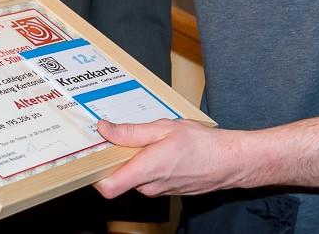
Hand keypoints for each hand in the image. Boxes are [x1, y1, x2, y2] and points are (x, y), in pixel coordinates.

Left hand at [94, 119, 246, 198]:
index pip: (108, 187)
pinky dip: (146, 163)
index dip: (93, 174)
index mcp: (146, 170)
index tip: (89, 156)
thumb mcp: (164, 128)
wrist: (229, 161)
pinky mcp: (166, 190)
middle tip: (117, 134)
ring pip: (133, 176)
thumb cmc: (202, 144)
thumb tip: (105, 129)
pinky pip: (147, 178)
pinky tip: (158, 148)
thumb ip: (131, 132)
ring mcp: (158, 190)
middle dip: (115, 157)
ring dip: (133, 159)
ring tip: (146, 138)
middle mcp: (149, 186)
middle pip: (118, 177)